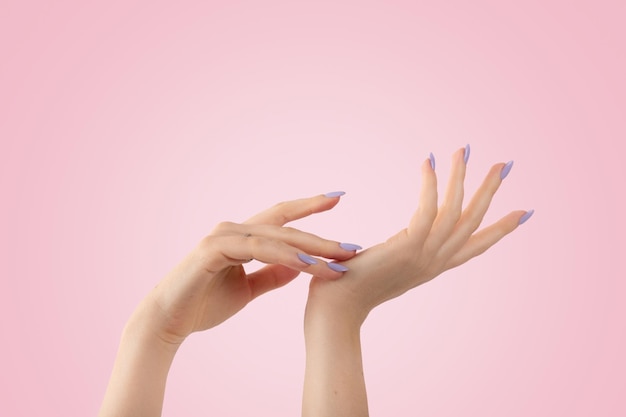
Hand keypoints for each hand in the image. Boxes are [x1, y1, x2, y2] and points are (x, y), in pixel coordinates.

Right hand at [133, 194, 358, 345]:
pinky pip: (259, 250)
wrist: (168, 321)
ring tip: (339, 261)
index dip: (309, 206)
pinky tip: (308, 266)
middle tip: (353, 245)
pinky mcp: (215, 249)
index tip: (337, 199)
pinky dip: (285, 257)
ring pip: (277, 238)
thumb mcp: (248, 290)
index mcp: (243, 237)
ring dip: (310, 250)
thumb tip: (299, 268)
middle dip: (322, 237)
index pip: (282, 218)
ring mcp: (224, 236)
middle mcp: (235, 230)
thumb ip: (271, 275)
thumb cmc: (204, 304)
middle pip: (287, 227)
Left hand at [305, 147, 532, 323]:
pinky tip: (428, 162)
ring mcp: (424, 255)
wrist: (338, 311)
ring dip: (461, 177)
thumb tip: (407, 235)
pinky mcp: (407, 247)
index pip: (476, 244)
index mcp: (434, 266)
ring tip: (464, 150)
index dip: (501, 228)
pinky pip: (427, 209)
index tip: (524, 212)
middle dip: (490, 192)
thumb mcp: (390, 267)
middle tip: (505, 164)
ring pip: (455, 210)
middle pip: (473, 221)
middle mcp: (435, 261)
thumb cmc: (354, 289)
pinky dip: (430, 185)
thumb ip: (405, 250)